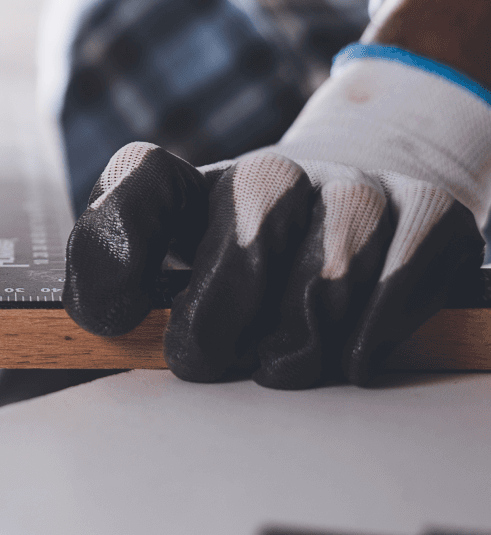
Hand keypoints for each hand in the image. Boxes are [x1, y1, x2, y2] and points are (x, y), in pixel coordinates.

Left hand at [64, 49, 489, 387]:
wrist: (360, 201)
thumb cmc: (246, 259)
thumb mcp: (173, 265)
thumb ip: (122, 283)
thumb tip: (106, 316)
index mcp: (193, 184)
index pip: (141, 178)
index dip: (117, 249)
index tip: (111, 318)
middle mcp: (271, 171)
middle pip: (244, 247)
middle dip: (219, 326)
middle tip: (213, 361)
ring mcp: (353, 186)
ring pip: (324, 282)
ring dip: (298, 345)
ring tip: (281, 363)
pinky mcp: (427, 212)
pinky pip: (395, 288)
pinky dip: (367, 339)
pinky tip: (347, 355)